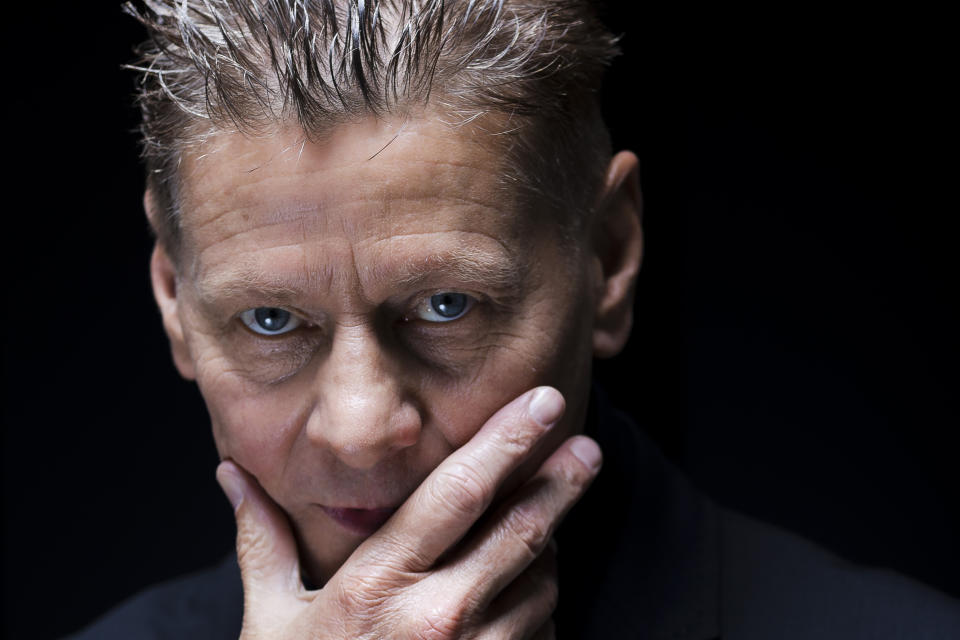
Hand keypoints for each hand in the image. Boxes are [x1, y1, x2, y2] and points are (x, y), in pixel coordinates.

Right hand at [216, 386, 601, 638]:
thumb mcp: (270, 620)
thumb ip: (262, 540)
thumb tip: (231, 475)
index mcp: (379, 583)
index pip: (458, 492)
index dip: (507, 439)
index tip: (543, 403)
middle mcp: (437, 616)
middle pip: (521, 529)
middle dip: (561, 480)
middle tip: (587, 449)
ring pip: (541, 579)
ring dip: (546, 545)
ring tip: (533, 526)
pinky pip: (543, 627)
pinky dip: (540, 599)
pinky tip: (520, 591)